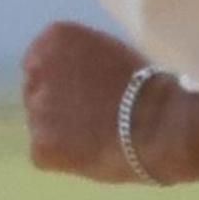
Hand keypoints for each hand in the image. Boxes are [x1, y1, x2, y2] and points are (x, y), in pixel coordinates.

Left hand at [22, 21, 171, 183]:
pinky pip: (46, 155)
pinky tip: (93, 154)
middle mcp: (36, 71)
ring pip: (42, 125)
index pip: (41, 62)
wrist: (163, 125)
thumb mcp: (110, 52)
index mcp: (53, 39)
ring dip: (61, 133)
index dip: (65, 82)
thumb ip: (81, 60)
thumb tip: (71, 80)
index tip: (86, 93)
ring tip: (98, 138)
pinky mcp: (40, 147)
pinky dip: (65, 160)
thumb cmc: (150, 86)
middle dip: (57, 106)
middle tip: (91, 119)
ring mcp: (35, 111)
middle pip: (37, 92)